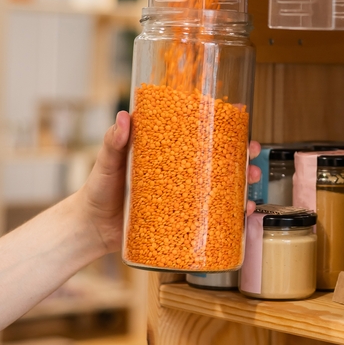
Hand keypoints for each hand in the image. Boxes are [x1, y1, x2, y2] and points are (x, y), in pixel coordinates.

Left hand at [76, 111, 262, 254]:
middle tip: (253, 152)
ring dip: (244, 183)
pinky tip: (244, 213)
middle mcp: (181, 172)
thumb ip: (114, 141)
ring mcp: (184, 196)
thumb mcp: (106, 163)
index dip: (223, 124)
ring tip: (253, 183)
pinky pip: (212, 216)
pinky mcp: (184, 220)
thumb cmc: (97, 190)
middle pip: (220, 158)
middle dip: (243, 154)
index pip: (199, 133)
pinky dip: (232, 214)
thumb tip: (123, 117)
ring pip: (223, 186)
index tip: (241, 114)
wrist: (90, 229)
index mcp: (167, 153)